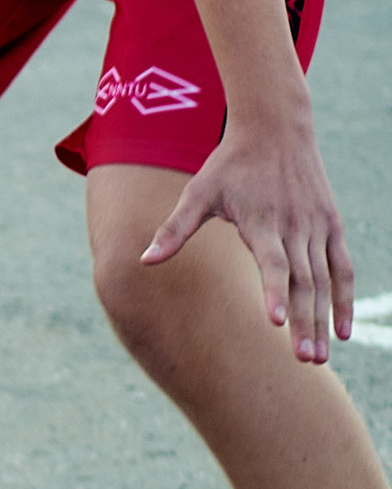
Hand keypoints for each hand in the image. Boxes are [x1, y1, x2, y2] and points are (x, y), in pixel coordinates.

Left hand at [140, 113, 353, 363]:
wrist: (275, 128)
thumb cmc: (229, 164)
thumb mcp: (198, 192)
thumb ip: (174, 230)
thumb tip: (143, 261)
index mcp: (261, 219)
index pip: (272, 262)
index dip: (274, 291)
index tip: (276, 322)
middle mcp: (294, 225)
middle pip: (302, 281)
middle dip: (304, 322)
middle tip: (303, 360)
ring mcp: (316, 226)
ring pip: (324, 280)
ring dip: (323, 319)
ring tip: (318, 357)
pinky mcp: (331, 225)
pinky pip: (342, 267)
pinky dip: (344, 298)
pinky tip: (342, 331)